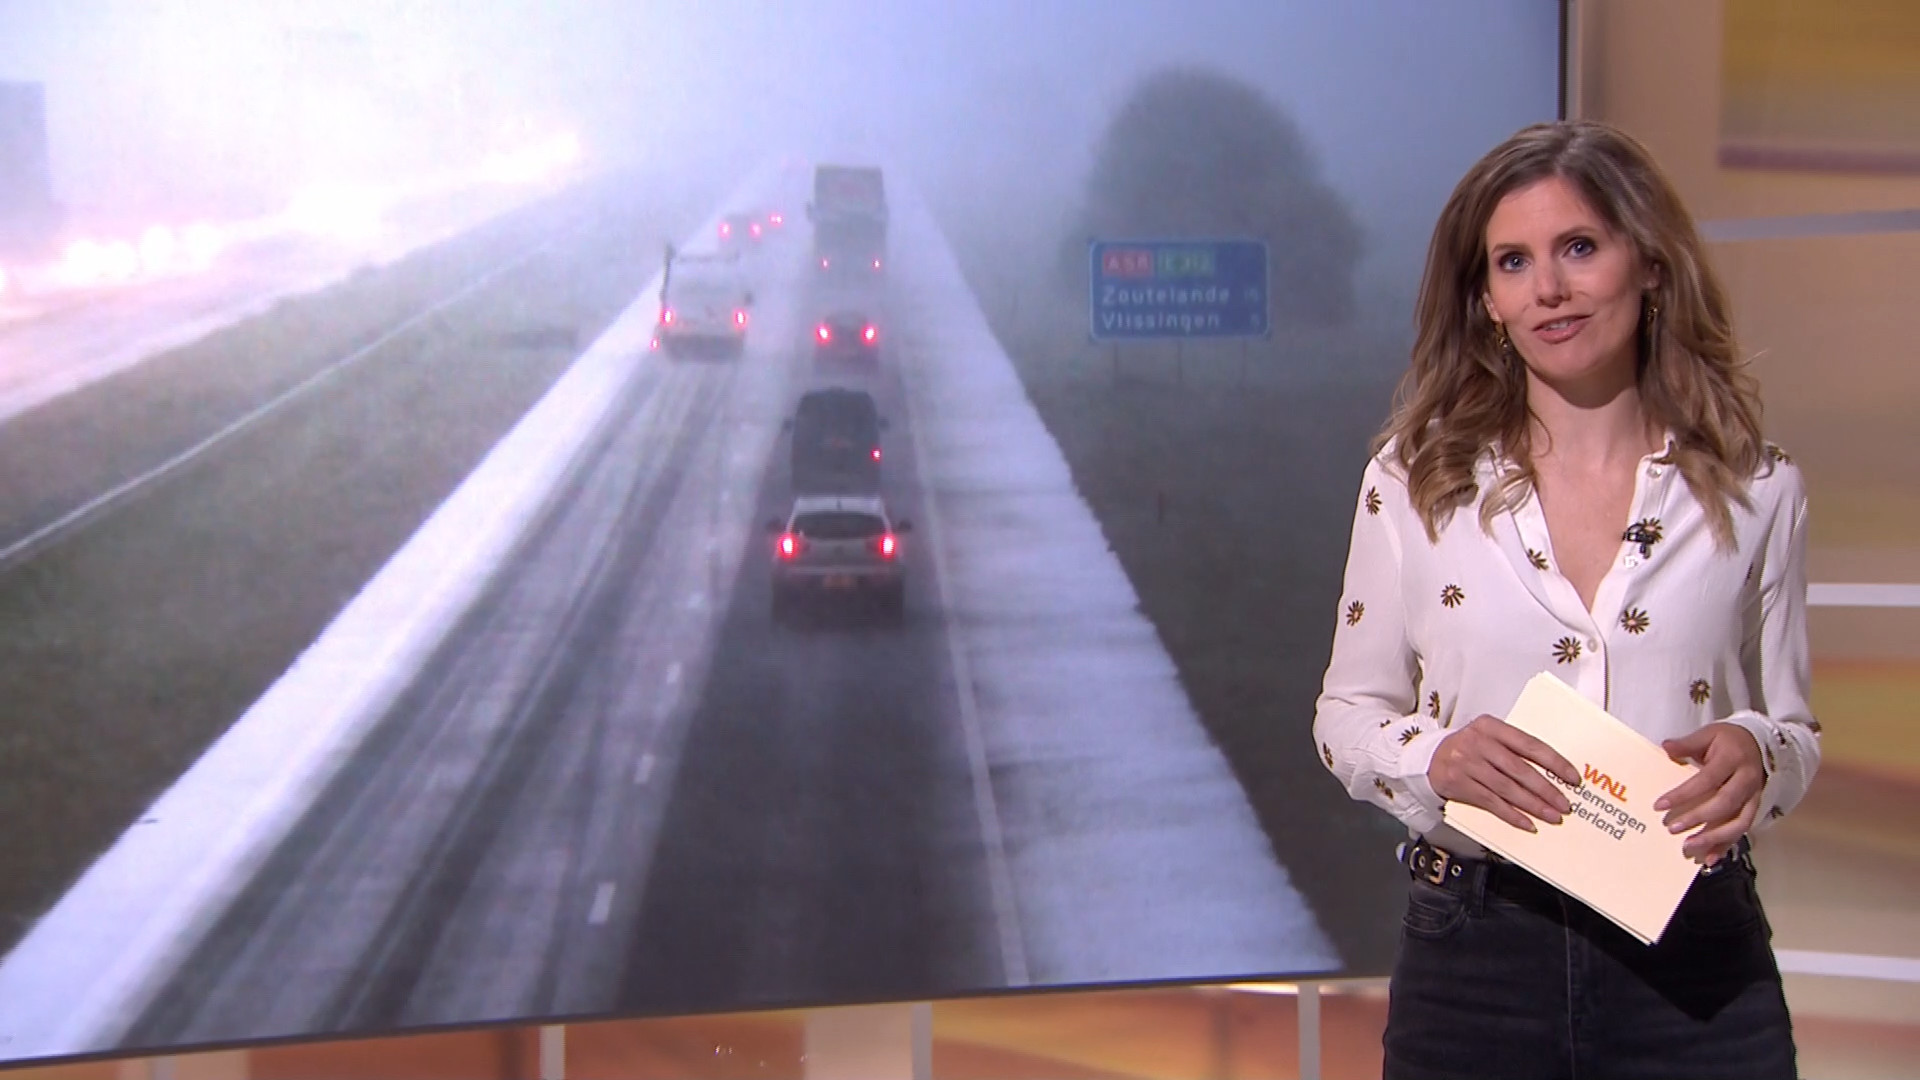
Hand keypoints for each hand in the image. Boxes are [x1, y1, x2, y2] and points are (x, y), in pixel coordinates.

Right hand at [1428, 714, 1582, 831]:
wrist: (1429, 757)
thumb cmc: (1469, 748)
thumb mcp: (1489, 737)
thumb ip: (1514, 748)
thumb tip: (1553, 773)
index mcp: (1491, 726)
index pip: (1530, 744)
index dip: (1554, 762)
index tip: (1572, 778)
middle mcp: (1478, 742)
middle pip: (1519, 769)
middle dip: (1546, 790)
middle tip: (1564, 805)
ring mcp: (1466, 763)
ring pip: (1506, 789)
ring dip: (1533, 805)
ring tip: (1552, 816)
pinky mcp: (1458, 783)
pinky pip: (1491, 802)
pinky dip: (1511, 815)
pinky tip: (1527, 823)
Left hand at [1655, 723, 1764, 863]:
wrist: (1760, 744)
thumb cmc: (1729, 740)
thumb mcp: (1708, 734)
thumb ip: (1687, 743)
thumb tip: (1666, 747)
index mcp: (1733, 759)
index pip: (1707, 780)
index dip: (1684, 794)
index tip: (1660, 805)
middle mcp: (1747, 780)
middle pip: (1724, 804)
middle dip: (1698, 819)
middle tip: (1672, 828)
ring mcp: (1753, 797)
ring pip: (1738, 822)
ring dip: (1714, 838)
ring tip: (1688, 846)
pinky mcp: (1754, 808)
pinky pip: (1742, 830)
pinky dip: (1726, 846)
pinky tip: (1710, 858)